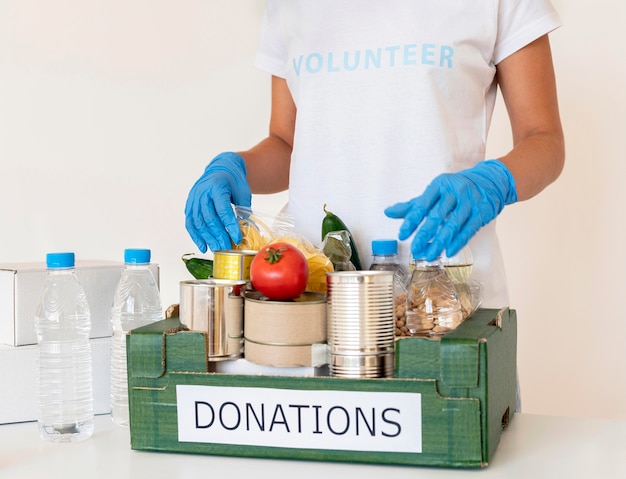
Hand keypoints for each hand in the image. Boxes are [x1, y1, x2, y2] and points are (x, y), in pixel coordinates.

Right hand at [185, 152, 251, 252]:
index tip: (237, 238)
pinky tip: (203, 246)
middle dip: (219, 236)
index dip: (230, 226)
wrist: (221, 169)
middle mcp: (202, 193)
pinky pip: (190, 223)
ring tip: (217, 250)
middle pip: (209, 218)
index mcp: (217, 187)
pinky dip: (196, 236)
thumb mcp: (243, 192)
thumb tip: (247, 230)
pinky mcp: (190, 205)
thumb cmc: (233, 180)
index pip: (222, 210)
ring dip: (208, 238)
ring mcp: (194, 199)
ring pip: (198, 222)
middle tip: (227, 248)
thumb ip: (244, 209)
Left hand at [384, 160, 516, 260]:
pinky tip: (449, 252)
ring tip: (430, 256)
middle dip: (425, 235)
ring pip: (452, 225)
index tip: (402, 235)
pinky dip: (458, 242)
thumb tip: (388, 212)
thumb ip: (413, 205)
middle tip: (415, 250)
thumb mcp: (434, 192)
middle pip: (437, 216)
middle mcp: (455, 191)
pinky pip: (468, 230)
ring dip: (440, 243)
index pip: (422, 205)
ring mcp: (470, 201)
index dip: (411, 221)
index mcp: (439, 185)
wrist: (489, 181)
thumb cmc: (456, 189)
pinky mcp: (482, 212)